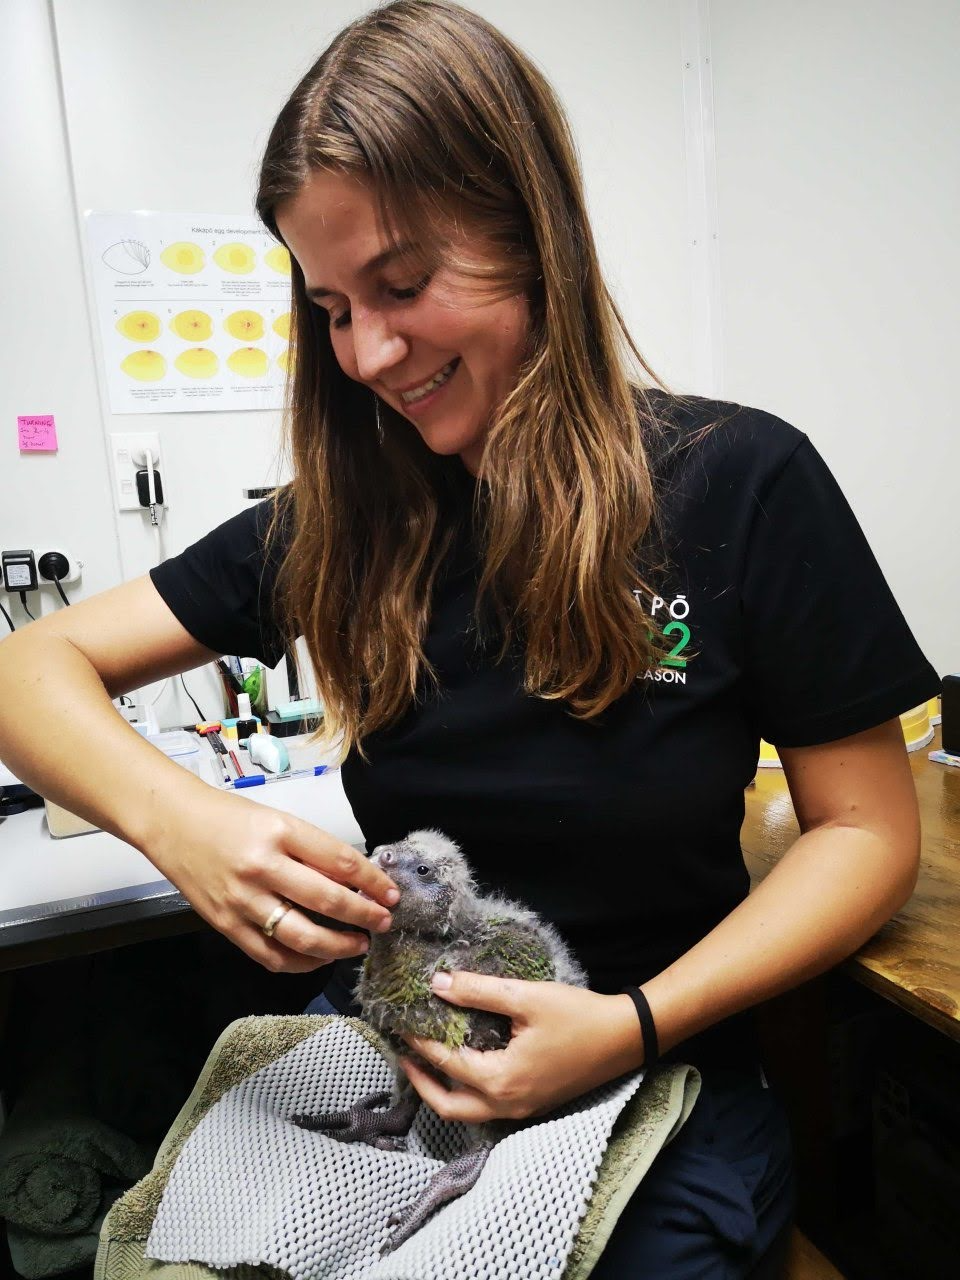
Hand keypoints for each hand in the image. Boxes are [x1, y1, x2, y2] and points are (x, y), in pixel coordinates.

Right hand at [148, 785, 397, 972]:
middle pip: (328, 900)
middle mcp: (263, 867)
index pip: (340, 861)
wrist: (173, 823)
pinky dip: (302, 963)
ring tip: (359, 945)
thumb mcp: (278, 821)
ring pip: (303, 937)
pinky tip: (320, 958)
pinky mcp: (227, 925)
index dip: (373, 881)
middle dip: (365, 915)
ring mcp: (243, 900)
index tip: (392, 893)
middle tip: (384, 922)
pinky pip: (272, 956)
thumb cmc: (231, 818)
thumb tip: (355, 881)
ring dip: (339, 946)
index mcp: (281, 832)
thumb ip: (312, 850)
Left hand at [400, 972, 644, 1123]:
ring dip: (443, 1089)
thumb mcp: (526, 997)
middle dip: (422, 1082)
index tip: (401, 1021)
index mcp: (502, 1080)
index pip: (447, 1063)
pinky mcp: (534, 1102)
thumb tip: (437, 983)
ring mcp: (522, 1109)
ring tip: (427, 1059)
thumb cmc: (578, 1015)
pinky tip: (465, 1062)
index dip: (420, 1041)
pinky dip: (467, 1090)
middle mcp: (508, 1104)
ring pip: (468, 1112)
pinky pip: (487, 1106)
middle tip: (404, 1053)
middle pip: (449, 1107)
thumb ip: (478, 991)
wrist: (626, 1037)